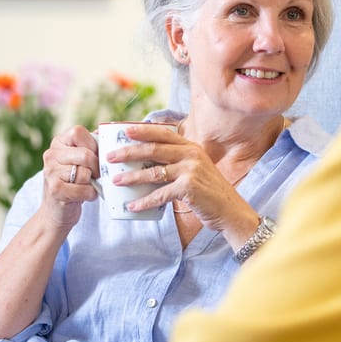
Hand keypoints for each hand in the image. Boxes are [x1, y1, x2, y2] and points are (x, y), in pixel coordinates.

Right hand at [40, 124, 99, 228]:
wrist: (57, 210)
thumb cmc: (74, 181)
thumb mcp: (79, 160)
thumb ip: (91, 145)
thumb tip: (106, 132)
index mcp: (58, 142)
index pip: (78, 132)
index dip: (92, 144)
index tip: (95, 156)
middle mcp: (51, 155)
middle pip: (86, 155)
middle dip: (96, 167)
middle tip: (96, 175)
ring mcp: (50, 172)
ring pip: (85, 173)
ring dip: (93, 183)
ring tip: (87, 185)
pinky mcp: (55, 190)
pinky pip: (84, 189)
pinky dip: (90, 194)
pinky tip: (85, 195)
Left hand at [110, 124, 257, 238]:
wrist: (230, 211)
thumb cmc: (209, 192)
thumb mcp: (196, 170)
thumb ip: (178, 162)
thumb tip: (148, 163)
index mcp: (191, 147)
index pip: (163, 133)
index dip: (142, 131)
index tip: (124, 130)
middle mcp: (191, 155)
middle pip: (153, 149)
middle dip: (129, 152)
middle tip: (110, 157)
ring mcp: (190, 171)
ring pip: (153, 172)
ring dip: (131, 177)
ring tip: (116, 181)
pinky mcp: (188, 188)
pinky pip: (159, 195)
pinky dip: (144, 201)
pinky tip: (132, 206)